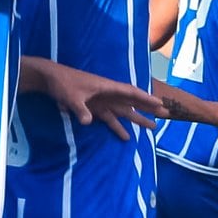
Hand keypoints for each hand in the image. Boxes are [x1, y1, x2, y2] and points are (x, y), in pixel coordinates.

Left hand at [41, 62, 164, 140]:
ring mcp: (102, 102)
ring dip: (138, 119)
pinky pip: (110, 119)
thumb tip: (88, 122)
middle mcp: (108, 94)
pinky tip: (126, 137)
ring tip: (153, 128)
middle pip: (133, 102)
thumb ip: (80, 109)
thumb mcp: (72, 97)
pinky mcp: (94, 108)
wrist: (51, 80)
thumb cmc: (64, 83)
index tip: (159, 103)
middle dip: (149, 108)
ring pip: (124, 111)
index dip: (146, 98)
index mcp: (107, 87)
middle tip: (166, 115)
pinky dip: (118, 127)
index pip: (131, 93)